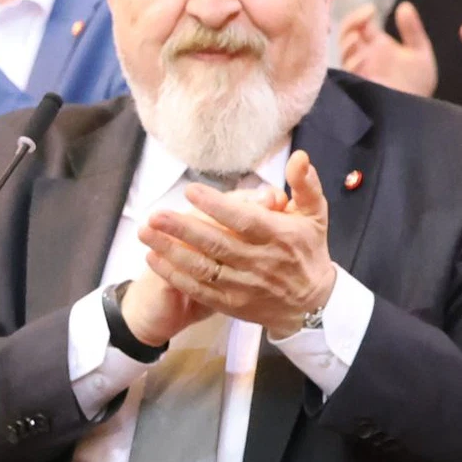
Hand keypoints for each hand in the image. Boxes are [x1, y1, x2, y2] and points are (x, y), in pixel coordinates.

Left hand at [137, 152, 335, 328]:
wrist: (312, 304)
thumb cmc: (309, 251)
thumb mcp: (315, 215)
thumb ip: (306, 185)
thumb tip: (299, 157)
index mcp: (279, 236)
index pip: (244, 220)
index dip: (217, 207)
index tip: (190, 190)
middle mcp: (260, 262)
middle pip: (216, 244)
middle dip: (183, 229)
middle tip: (155, 214)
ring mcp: (244, 286)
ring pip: (203, 268)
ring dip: (171, 251)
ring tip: (145, 233)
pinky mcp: (232, 304)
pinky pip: (199, 289)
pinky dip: (175, 276)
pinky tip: (154, 260)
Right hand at [337, 2, 438, 98]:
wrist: (420, 110)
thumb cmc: (418, 83)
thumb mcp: (419, 51)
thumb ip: (412, 30)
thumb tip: (404, 5)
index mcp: (376, 45)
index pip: (359, 25)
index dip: (360, 15)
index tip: (371, 9)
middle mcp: (364, 56)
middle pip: (346, 35)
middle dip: (350, 23)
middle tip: (365, 17)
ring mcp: (360, 71)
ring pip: (343, 52)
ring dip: (348, 42)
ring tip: (358, 37)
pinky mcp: (358, 86)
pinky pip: (348, 73)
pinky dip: (353, 63)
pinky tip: (363, 57)